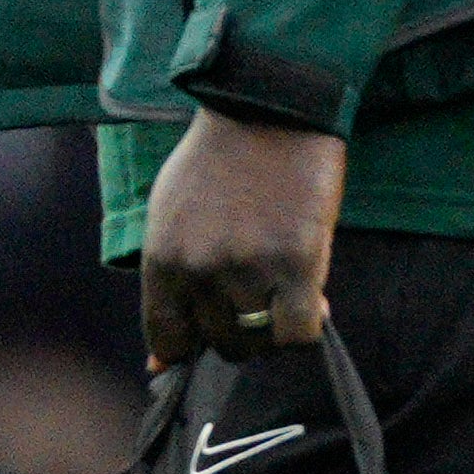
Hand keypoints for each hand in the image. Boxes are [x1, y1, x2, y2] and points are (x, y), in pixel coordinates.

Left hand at [132, 109, 352, 365]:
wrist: (270, 105)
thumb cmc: (218, 158)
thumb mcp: (170, 215)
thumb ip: (166, 284)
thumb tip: (160, 367)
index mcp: (163, 259)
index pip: (167, 340)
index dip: (190, 347)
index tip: (211, 332)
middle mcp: (201, 271)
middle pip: (220, 343)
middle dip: (240, 331)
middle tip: (259, 299)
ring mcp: (250, 269)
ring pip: (260, 342)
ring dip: (275, 326)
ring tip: (286, 292)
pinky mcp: (299, 262)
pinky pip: (300, 333)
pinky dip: (306, 328)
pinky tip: (313, 302)